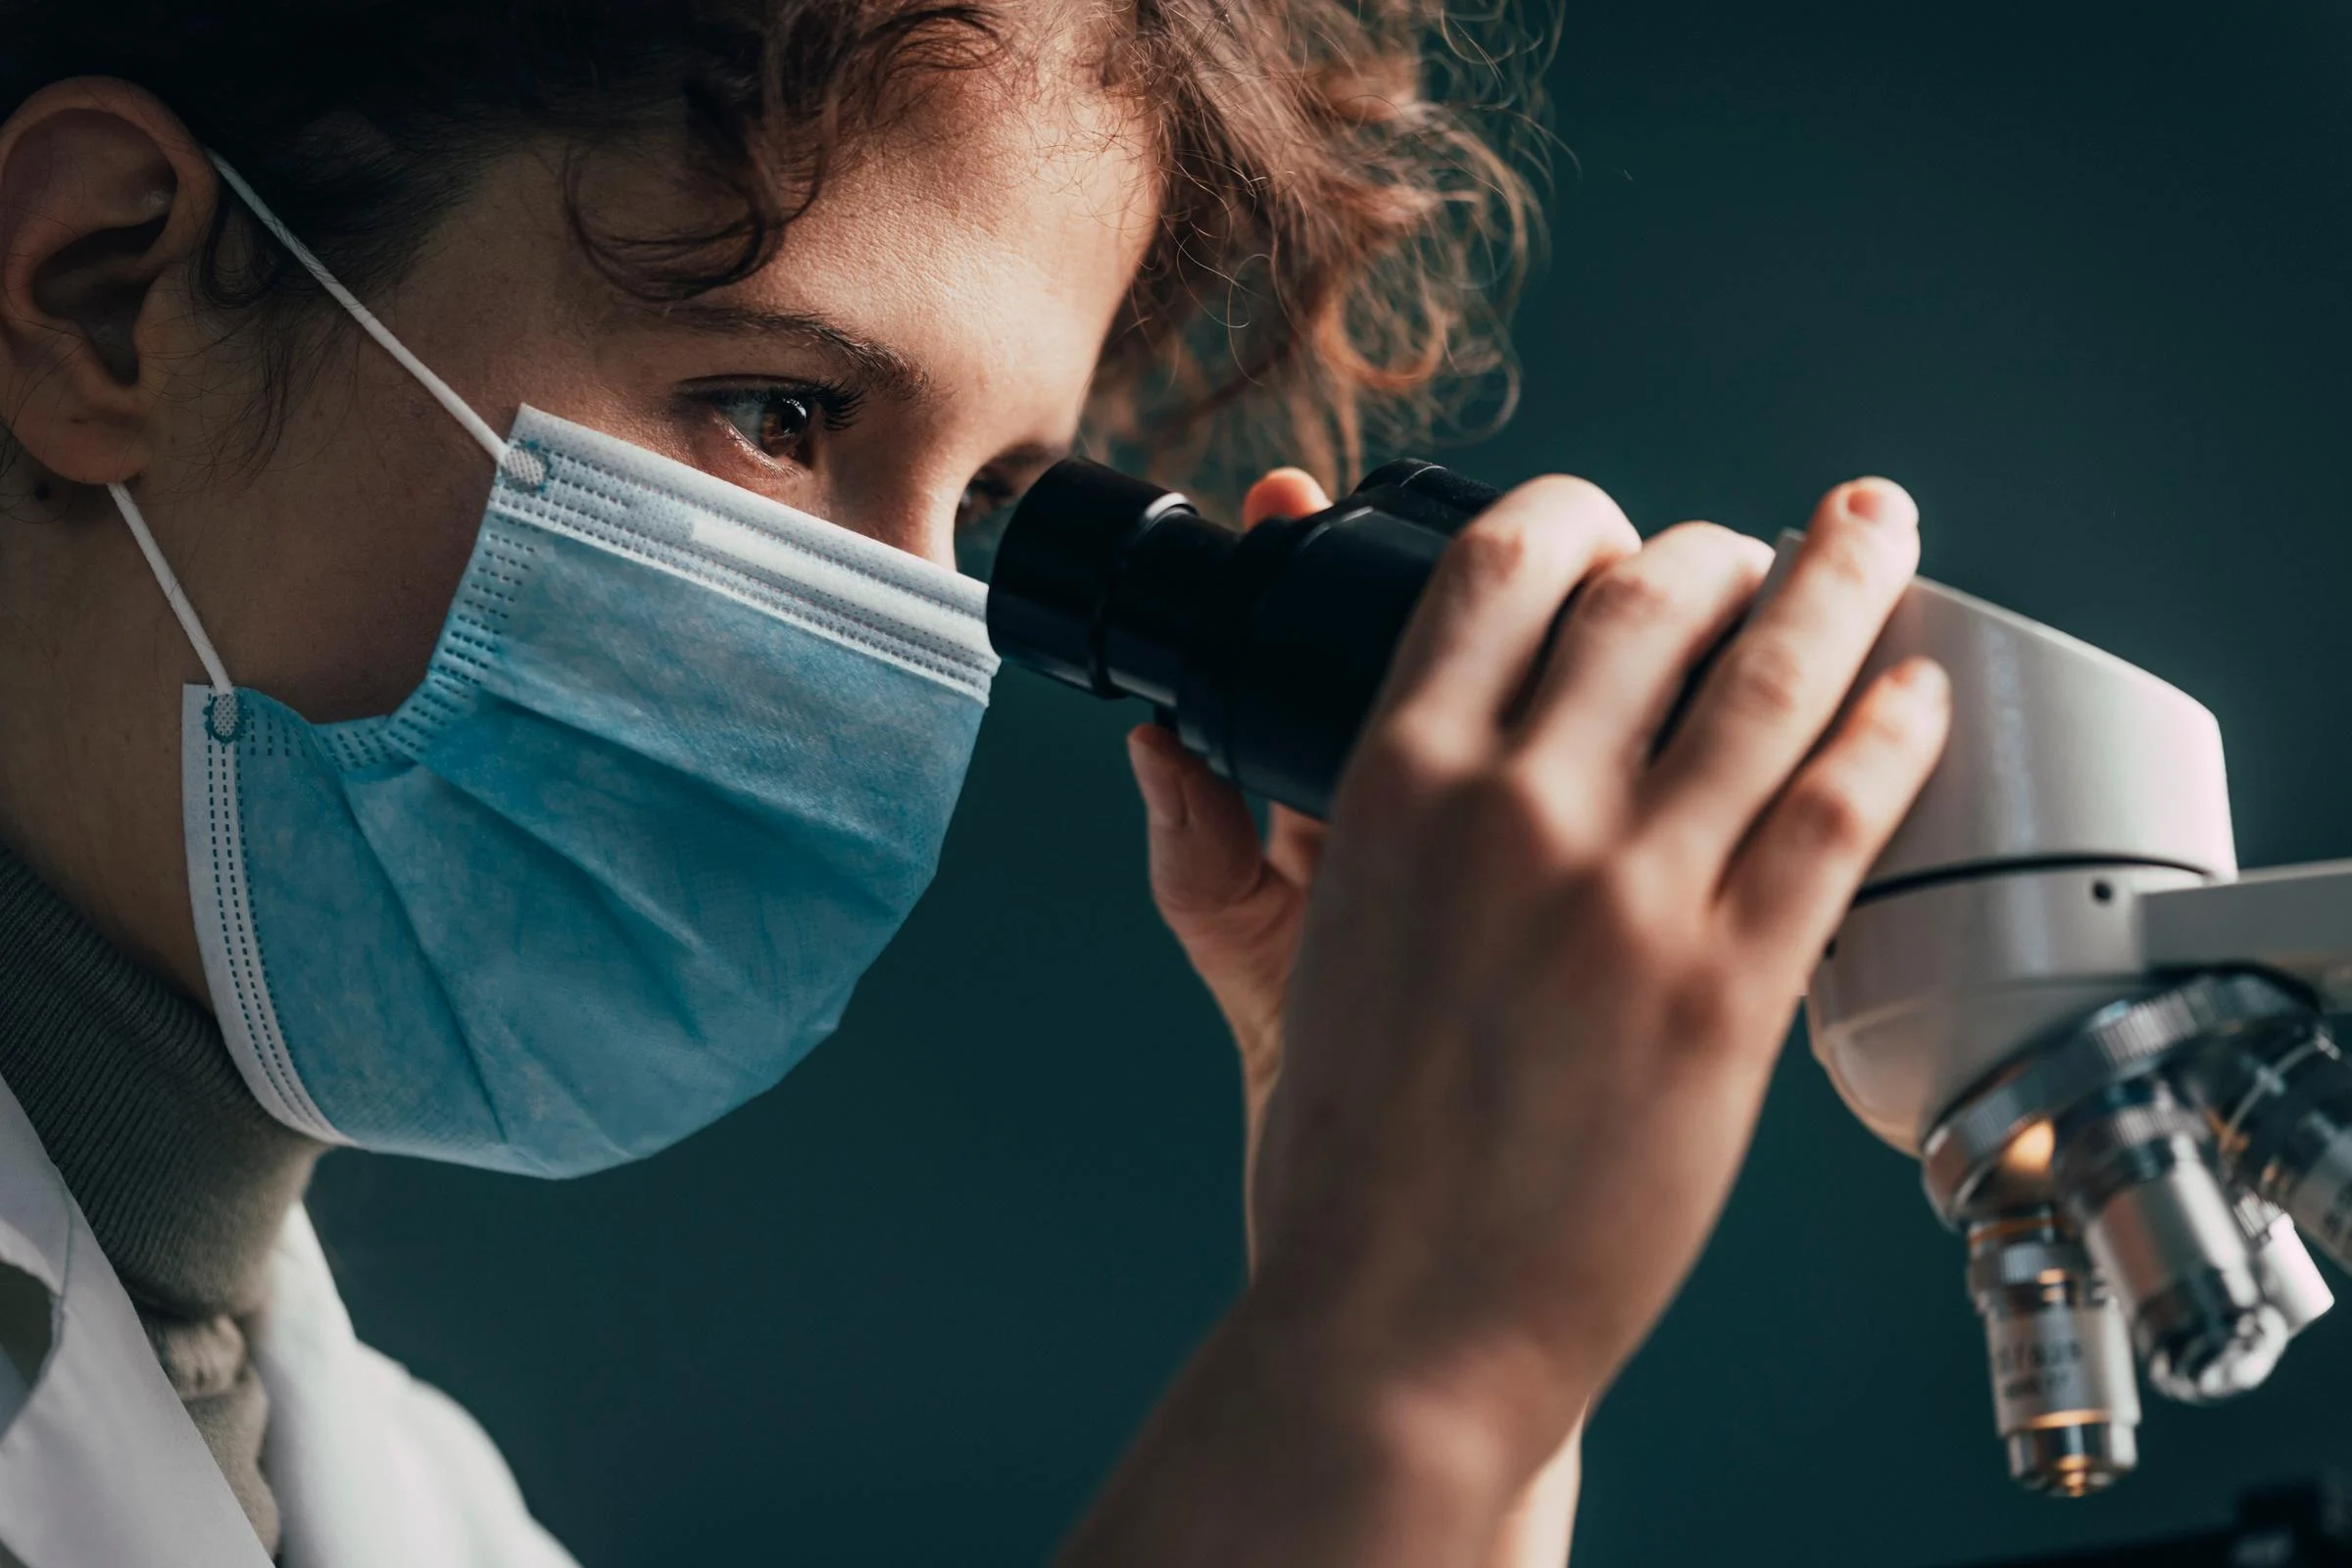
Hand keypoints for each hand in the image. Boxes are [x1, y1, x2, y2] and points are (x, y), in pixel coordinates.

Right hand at [1065, 472, 1944, 1567]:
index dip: (1576, 515)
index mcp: (1395, 785)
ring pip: (1767, 678)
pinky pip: (1835, 814)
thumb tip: (1181, 745)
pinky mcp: (1726, 989)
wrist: (1401, 1320)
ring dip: (1840, 581)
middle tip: (1756, 550)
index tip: (1611, 528)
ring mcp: (1628, 894)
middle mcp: (1514, 809)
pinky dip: (1891, 731)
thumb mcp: (1276, 962)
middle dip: (1717, 546)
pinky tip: (1917, 692)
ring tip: (1876, 532)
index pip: (1501, 567)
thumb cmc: (1343, 1157)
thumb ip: (1242, 838)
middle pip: (1650, 594)